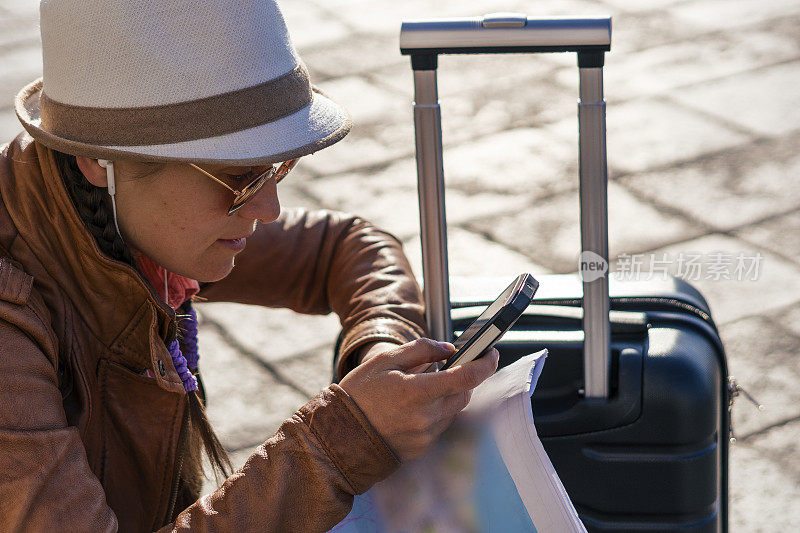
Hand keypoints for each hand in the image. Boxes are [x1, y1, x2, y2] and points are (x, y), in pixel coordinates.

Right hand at [339, 338, 498, 461]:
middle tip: (447, 367)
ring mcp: (426, 435)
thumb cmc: (359, 394)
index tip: (491, 353)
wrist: (339, 436)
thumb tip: (449, 349)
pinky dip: (434, 411)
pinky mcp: (423, 447)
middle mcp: (426, 416)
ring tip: (419, 387)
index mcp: (417, 392)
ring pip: (452, 409)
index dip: (485, 363)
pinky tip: (411, 406)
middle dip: (463, 378)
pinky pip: (439, 425)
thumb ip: (421, 350)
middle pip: (464, 393)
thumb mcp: (384, 361)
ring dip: (446, 395)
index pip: (467, 377)